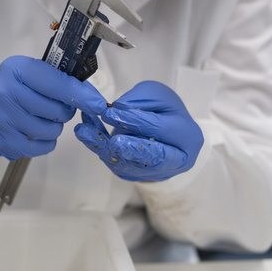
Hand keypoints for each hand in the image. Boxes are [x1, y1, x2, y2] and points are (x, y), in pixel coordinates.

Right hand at [0, 56, 107, 159]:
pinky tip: (37, 132)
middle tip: (57, 107)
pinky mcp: (4, 141)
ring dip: (55, 127)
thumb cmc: (17, 88)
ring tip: (44, 118)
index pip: (56, 84)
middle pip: (55, 111)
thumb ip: (62, 79)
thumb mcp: (34, 72)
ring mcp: (2, 119)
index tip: (97, 104)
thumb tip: (93, 98)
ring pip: (50, 130)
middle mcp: (4, 93)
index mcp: (15, 69)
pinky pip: (41, 147)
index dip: (81, 96)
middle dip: (65, 111)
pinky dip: (46, 142)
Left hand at [74, 81, 202, 181]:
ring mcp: (154, 172)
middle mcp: (175, 160)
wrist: (164, 135)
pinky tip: (84, 131)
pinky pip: (113, 162)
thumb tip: (117, 109)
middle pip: (154, 157)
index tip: (111, 112)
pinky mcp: (133, 175)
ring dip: (103, 147)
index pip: (161, 130)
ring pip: (127, 162)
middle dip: (132, 149)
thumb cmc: (164, 112)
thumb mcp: (157, 96)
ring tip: (85, 132)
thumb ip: (140, 100)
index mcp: (187, 137)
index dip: (136, 121)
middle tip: (114, 142)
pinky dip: (96, 145)